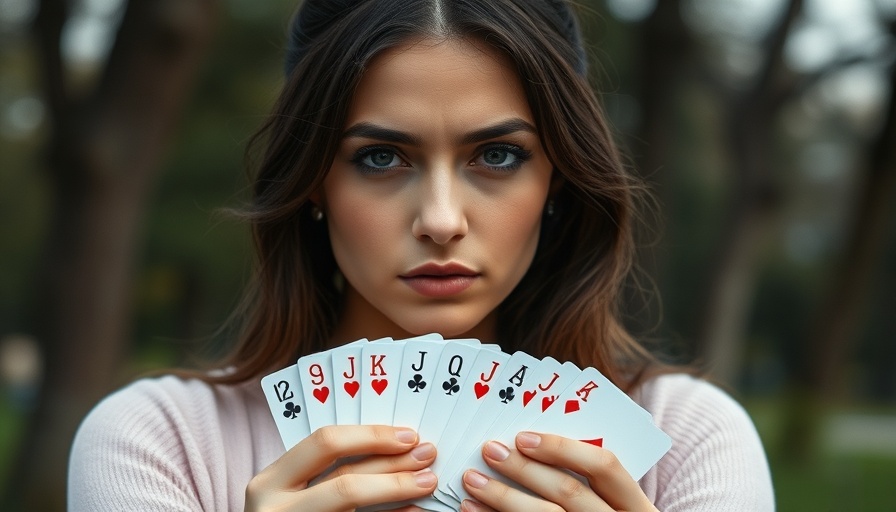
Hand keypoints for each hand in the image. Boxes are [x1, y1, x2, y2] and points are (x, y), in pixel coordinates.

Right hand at [245, 425, 436, 510]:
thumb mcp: (291, 491)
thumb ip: (325, 470)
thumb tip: (393, 445)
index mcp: (270, 482)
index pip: (324, 444)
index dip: (371, 436)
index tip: (407, 435)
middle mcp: (276, 509)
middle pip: (344, 479)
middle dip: (393, 464)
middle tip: (427, 455)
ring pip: (352, 503)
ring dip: (398, 490)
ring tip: (428, 481)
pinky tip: (415, 511)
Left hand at [459, 431, 657, 511]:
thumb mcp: (610, 504)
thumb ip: (583, 479)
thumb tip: (526, 444)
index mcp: (634, 504)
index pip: (605, 466)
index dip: (563, 448)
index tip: (522, 437)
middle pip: (569, 492)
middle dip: (524, 469)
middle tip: (490, 451)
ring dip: (503, 497)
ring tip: (473, 479)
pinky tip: (473, 509)